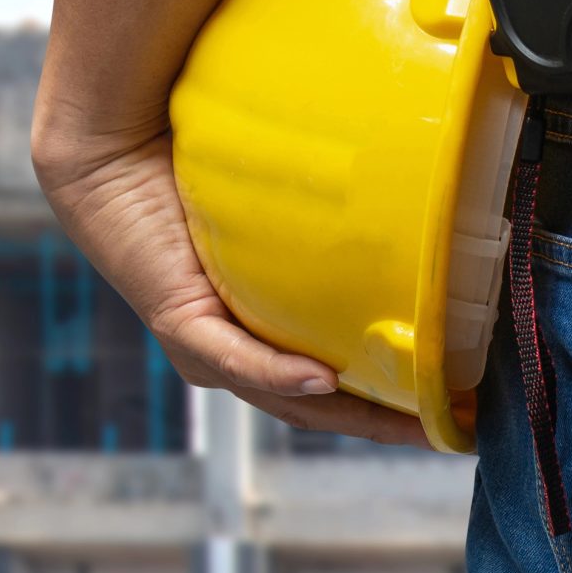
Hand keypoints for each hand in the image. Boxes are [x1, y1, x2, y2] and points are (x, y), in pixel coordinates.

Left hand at [32, 113, 431, 447]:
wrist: (110, 148)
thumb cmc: (191, 162)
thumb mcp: (275, 195)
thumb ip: (328, 201)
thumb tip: (406, 170)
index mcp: (257, 326)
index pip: (335, 378)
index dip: (395, 396)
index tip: (461, 398)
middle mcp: (231, 347)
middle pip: (320, 406)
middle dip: (388, 422)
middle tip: (457, 423)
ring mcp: (204, 343)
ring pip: (285, 397)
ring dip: (350, 413)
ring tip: (415, 418)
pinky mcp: (177, 321)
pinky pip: (235, 357)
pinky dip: (280, 371)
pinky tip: (327, 376)